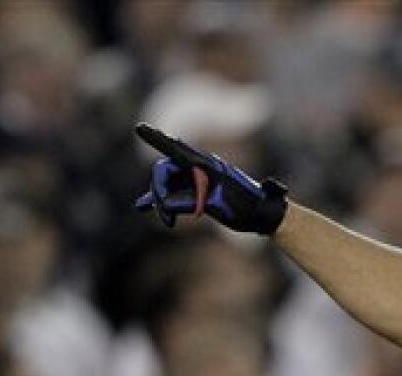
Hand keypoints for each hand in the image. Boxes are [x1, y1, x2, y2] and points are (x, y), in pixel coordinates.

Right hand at [133, 123, 287, 234]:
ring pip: (168, 185)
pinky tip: (143, 205)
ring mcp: (196, 179)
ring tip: (168, 222)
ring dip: (161, 201)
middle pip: (164, 172)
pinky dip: (160, 200)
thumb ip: (189, 200)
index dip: (155, 139)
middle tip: (167, 215)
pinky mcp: (197, 192)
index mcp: (203, 165)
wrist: (262, 214)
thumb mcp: (216, 204)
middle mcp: (197, 168)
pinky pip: (173, 194)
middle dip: (159, 191)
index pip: (173, 149)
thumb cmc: (244, 206)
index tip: (139, 129)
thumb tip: (165, 204)